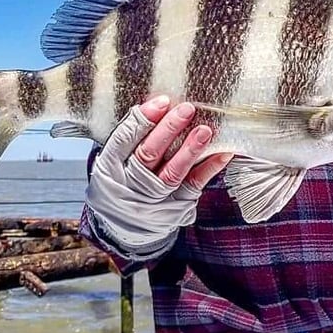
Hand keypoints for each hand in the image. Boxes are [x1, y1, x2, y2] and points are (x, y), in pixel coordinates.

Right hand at [86, 96, 232, 258]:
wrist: (122, 230)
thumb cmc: (119, 185)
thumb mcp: (111, 165)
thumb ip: (128, 141)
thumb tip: (158, 107)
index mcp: (109, 169)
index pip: (124, 140)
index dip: (143, 120)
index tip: (162, 101)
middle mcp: (129, 185)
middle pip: (148, 155)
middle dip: (168, 130)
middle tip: (187, 110)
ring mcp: (153, 200)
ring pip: (172, 173)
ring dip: (190, 150)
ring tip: (205, 131)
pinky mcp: (174, 209)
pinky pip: (193, 186)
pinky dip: (209, 169)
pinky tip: (223, 153)